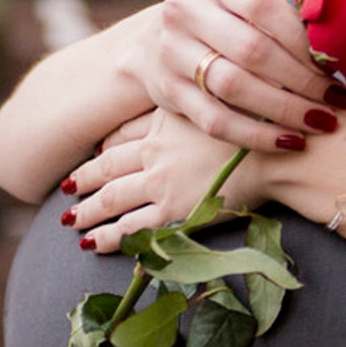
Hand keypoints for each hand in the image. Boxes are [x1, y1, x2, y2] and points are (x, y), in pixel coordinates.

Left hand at [63, 109, 270, 252]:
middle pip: (108, 166)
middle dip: (84, 179)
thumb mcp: (220, 102)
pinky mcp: (175, 212)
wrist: (279, 153)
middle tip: (66, 188)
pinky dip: (109, 236)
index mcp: (166, 122)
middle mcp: (157, 151)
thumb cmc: (260, 125)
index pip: (121, 135)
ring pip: (113, 198)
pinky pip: (132, 227)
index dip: (103, 147)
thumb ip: (195, 107)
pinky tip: (94, 243)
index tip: (93, 154)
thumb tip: (183, 105)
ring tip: (71, 222)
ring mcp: (162, 183)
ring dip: (88, 211)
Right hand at [118, 0, 345, 152]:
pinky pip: (216, 121)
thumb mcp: (244, 3)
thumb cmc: (223, 22)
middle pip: (252, 51)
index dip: (302, 40)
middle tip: (336, 101)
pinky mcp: (168, 92)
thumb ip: (283, 18)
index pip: (264, 7)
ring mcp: (171, 52)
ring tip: (321, 123)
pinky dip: (257, 136)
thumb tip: (340, 50)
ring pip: (235, 88)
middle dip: (302, 81)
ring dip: (284, 111)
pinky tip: (289, 142)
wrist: (156, 43)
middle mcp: (185, 11)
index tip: (335, 66)